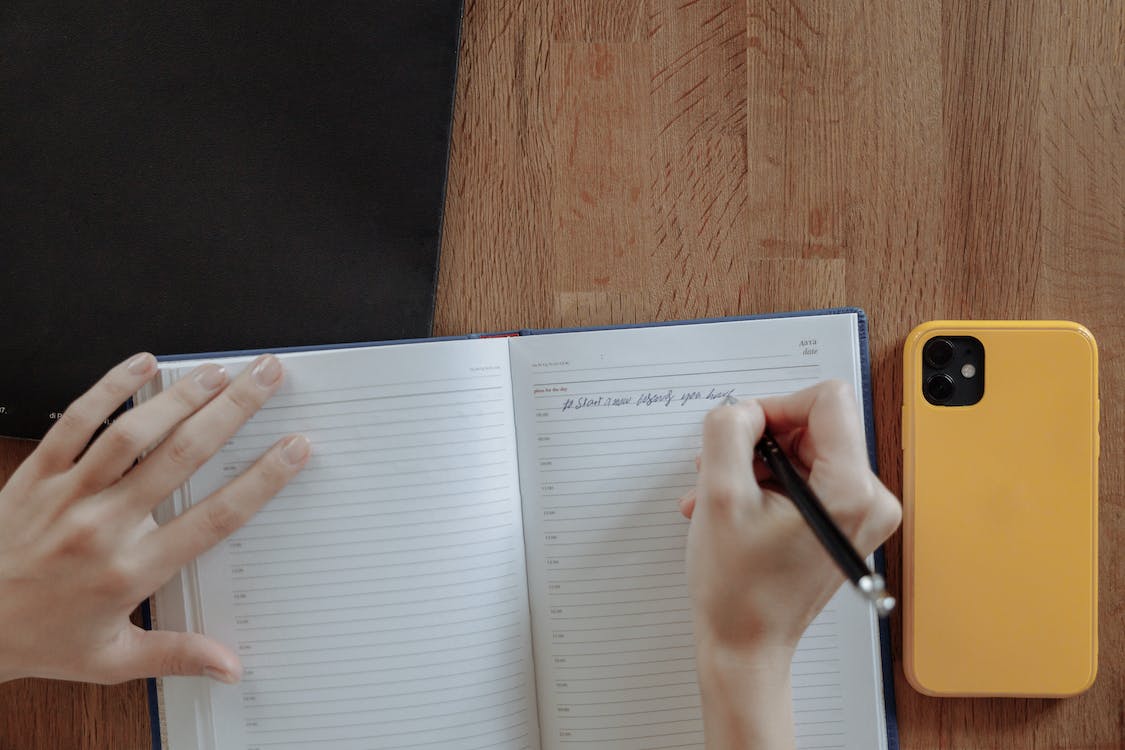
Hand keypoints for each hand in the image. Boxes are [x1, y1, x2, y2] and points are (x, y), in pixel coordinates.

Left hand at [0, 353, 309, 684]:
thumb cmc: (38, 639)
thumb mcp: (111, 660)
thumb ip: (177, 655)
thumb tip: (230, 666)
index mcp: (131, 571)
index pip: (214, 517)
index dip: (262, 480)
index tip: (294, 448)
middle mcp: (104, 526)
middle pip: (183, 457)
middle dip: (233, 411)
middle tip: (266, 377)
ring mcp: (68, 494)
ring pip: (134, 433)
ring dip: (182, 396)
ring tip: (221, 372)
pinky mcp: (36, 474)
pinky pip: (76, 421)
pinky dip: (111, 388)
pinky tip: (143, 364)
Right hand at [681, 379, 900, 653]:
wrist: (747, 644)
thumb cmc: (739, 589)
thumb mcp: (720, 494)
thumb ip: (728, 431)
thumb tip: (742, 409)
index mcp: (852, 491)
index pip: (827, 399)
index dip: (775, 407)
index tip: (743, 435)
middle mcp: (871, 499)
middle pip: (814, 424)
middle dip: (759, 442)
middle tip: (723, 471)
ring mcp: (861, 512)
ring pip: (804, 449)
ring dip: (754, 466)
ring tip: (720, 497)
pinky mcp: (846, 521)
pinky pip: (806, 475)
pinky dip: (766, 484)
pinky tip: (736, 508)